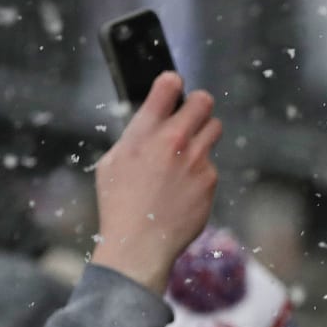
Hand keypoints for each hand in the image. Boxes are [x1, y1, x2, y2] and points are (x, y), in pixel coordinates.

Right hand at [89, 72, 221, 294]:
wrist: (139, 243)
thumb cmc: (119, 205)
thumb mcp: (113, 162)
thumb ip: (135, 136)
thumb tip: (150, 123)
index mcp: (145, 132)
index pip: (168, 85)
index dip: (172, 83)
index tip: (173, 88)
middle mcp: (174, 141)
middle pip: (203, 101)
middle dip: (198, 104)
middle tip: (192, 114)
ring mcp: (196, 160)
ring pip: (214, 128)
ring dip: (204, 133)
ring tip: (189, 151)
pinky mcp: (209, 181)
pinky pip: (211, 165)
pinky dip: (200, 172)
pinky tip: (184, 189)